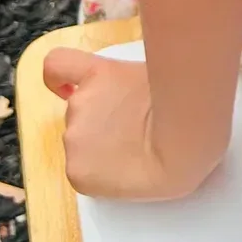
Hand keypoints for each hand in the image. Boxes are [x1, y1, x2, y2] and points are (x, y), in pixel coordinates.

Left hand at [42, 50, 223, 201]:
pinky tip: (122, 176)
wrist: (183, 139)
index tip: (65, 88)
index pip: (57, 65)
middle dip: (100, 125)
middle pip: (80, 116)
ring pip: (82, 146)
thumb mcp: (154, 76)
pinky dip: (98, 176)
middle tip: (133, 136)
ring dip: (101, 150)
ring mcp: (74, 137)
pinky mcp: (77, 171)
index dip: (59, 80)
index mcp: (98, 74)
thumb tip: (131, 101)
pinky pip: (82, 174)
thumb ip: (128, 85)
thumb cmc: (183, 104)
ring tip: (136, 157)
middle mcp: (79, 103)